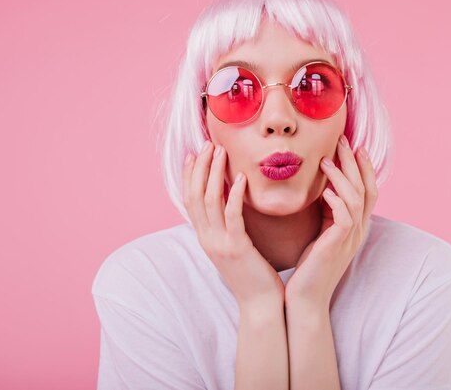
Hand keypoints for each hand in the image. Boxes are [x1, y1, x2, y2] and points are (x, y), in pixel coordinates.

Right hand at [183, 141, 284, 308]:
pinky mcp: (236, 248)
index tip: (193, 153)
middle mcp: (207, 239)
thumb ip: (228, 227)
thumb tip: (229, 205)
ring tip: (220, 152)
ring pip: (209, 202)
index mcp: (205, 238)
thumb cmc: (253, 275)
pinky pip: (232, 217)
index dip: (190, 175)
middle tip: (206, 144)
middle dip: (199, 168)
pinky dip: (233, 195)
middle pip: (195, 196)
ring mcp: (219, 244)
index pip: (190, 200)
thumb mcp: (234, 247)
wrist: (260, 305)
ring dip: (213, 174)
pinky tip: (240, 178)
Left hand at [285, 135, 377, 310]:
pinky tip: (324, 189)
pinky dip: (336, 200)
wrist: (305, 297)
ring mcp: (350, 238)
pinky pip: (344, 217)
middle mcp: (357, 230)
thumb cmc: (309, 266)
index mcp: (354, 226)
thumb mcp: (320, 232)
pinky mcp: (338, 245)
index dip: (364, 167)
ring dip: (343, 177)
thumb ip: (325, 212)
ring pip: (356, 199)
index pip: (367, 190)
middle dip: (355, 162)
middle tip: (344, 140)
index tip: (354, 145)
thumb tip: (320, 188)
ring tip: (327, 160)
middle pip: (365, 188)